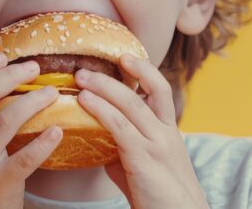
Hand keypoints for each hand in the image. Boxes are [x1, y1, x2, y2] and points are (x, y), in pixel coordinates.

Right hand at [0, 52, 62, 208]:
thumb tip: (0, 77)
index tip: (4, 56)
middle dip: (11, 75)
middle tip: (35, 67)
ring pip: (5, 120)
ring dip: (33, 101)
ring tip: (53, 93)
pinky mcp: (0, 182)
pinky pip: (25, 157)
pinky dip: (44, 142)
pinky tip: (58, 130)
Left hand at [75, 54, 208, 208]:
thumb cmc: (159, 198)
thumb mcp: (144, 167)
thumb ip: (124, 149)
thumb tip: (98, 139)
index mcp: (170, 131)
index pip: (161, 90)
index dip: (144, 69)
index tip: (124, 56)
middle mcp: (167, 132)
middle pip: (151, 87)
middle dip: (123, 70)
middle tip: (93, 63)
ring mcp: (157, 144)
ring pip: (131, 103)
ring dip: (103, 86)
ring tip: (80, 77)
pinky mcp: (143, 159)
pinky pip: (119, 126)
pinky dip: (100, 109)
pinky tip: (84, 102)